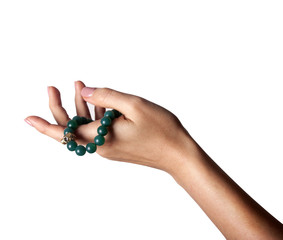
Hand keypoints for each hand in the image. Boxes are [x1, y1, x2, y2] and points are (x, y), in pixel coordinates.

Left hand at [25, 81, 195, 173]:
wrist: (178, 154)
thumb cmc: (161, 131)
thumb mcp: (135, 105)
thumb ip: (107, 96)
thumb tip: (86, 91)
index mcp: (102, 138)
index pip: (65, 132)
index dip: (44, 124)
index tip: (27, 118)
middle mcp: (101, 146)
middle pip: (73, 128)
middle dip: (61, 108)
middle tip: (55, 87)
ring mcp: (109, 147)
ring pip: (86, 127)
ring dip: (80, 107)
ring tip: (78, 86)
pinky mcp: (117, 146)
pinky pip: (98, 130)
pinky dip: (94, 115)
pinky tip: (98, 101)